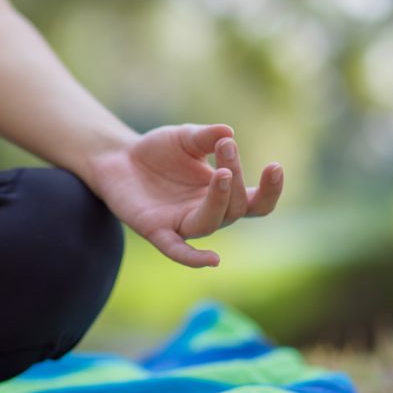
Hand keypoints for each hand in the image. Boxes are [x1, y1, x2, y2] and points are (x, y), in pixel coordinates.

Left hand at [89, 123, 283, 267]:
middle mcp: (206, 212)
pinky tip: (212, 260)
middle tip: (226, 146)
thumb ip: (206, 137)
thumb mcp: (185, 137)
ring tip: (222, 173)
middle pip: (235, 207)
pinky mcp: (156, 230)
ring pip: (210, 223)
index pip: (255, 201)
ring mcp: (182, 223)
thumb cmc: (159, 150)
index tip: (275, 166)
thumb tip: (228, 132)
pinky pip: (178, 250)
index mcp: (221, 193)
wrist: (118, 156)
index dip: (270, 190)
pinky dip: (194, 258)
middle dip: (235, 177)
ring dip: (220, 201)